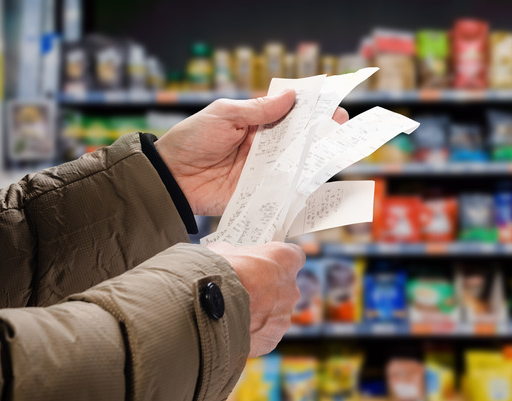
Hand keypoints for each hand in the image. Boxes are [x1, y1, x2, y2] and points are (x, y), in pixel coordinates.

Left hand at [155, 91, 349, 215]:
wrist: (171, 177)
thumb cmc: (191, 139)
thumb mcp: (224, 115)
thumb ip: (258, 110)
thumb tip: (291, 96)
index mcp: (255, 122)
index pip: (289, 113)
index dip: (311, 109)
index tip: (332, 105)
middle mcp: (263, 146)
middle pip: (298, 139)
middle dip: (321, 133)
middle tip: (341, 127)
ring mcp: (263, 171)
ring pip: (296, 164)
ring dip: (315, 160)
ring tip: (336, 153)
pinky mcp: (259, 193)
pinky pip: (283, 191)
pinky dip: (300, 189)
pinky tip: (318, 184)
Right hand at [207, 241, 304, 356]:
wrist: (205, 308)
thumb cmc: (217, 273)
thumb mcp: (223, 251)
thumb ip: (235, 254)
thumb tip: (227, 256)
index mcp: (285, 260)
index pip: (294, 256)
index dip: (278, 260)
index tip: (266, 263)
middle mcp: (291, 289)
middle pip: (284, 288)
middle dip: (266, 289)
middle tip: (245, 290)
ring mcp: (283, 316)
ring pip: (274, 314)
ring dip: (259, 313)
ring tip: (234, 312)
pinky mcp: (272, 339)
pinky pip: (264, 334)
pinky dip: (251, 332)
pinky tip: (233, 329)